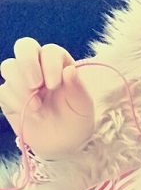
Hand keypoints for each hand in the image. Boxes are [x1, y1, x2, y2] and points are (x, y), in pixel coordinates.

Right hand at [0, 38, 94, 158]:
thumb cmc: (77, 118)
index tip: (55, 85)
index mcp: (60, 64)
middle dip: (28, 63)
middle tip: (36, 85)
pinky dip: (15, 102)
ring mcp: (21, 80)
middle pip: (24, 46)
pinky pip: (3, 91)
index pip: (50, 51)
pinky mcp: (8, 96)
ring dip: (21, 87)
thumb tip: (69, 70)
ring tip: (38, 107)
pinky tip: (32, 115)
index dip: (49, 64)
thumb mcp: (83, 105)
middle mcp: (39, 67)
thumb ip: (77, 88)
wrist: (63, 142)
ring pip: (9, 66)